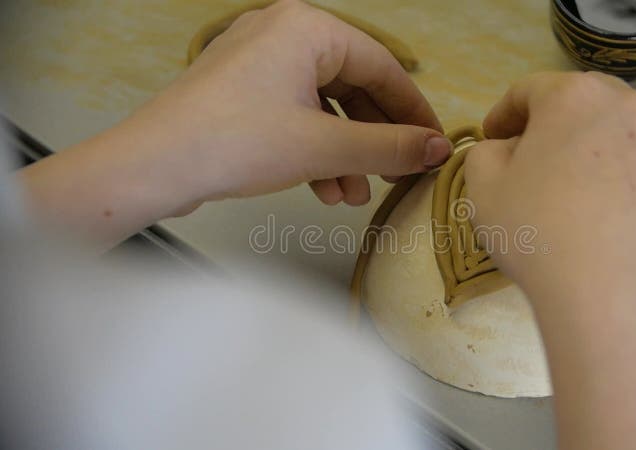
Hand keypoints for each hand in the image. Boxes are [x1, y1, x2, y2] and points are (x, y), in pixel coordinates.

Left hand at [18, 0, 450, 250]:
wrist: (152, 167)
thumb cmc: (240, 143)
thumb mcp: (324, 147)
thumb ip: (389, 147)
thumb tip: (441, 149)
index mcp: (308, 28)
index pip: (382, 67)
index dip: (414, 112)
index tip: (436, 148)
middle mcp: (283, 33)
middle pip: (352, 87)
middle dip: (373, 141)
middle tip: (395, 177)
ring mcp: (258, 61)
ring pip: (323, 107)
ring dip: (344, 155)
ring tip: (353, 197)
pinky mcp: (240, 91)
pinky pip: (294, 115)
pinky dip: (313, 151)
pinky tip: (323, 190)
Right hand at [466, 71, 635, 307]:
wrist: (612, 294)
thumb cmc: (538, 230)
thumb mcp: (483, 187)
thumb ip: (484, 153)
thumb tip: (507, 150)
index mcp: (575, 97)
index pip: (529, 90)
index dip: (502, 114)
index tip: (491, 139)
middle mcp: (629, 108)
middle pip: (582, 101)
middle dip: (551, 124)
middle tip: (530, 157)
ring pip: (621, 131)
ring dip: (593, 145)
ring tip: (575, 181)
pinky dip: (623, 179)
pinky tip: (606, 215)